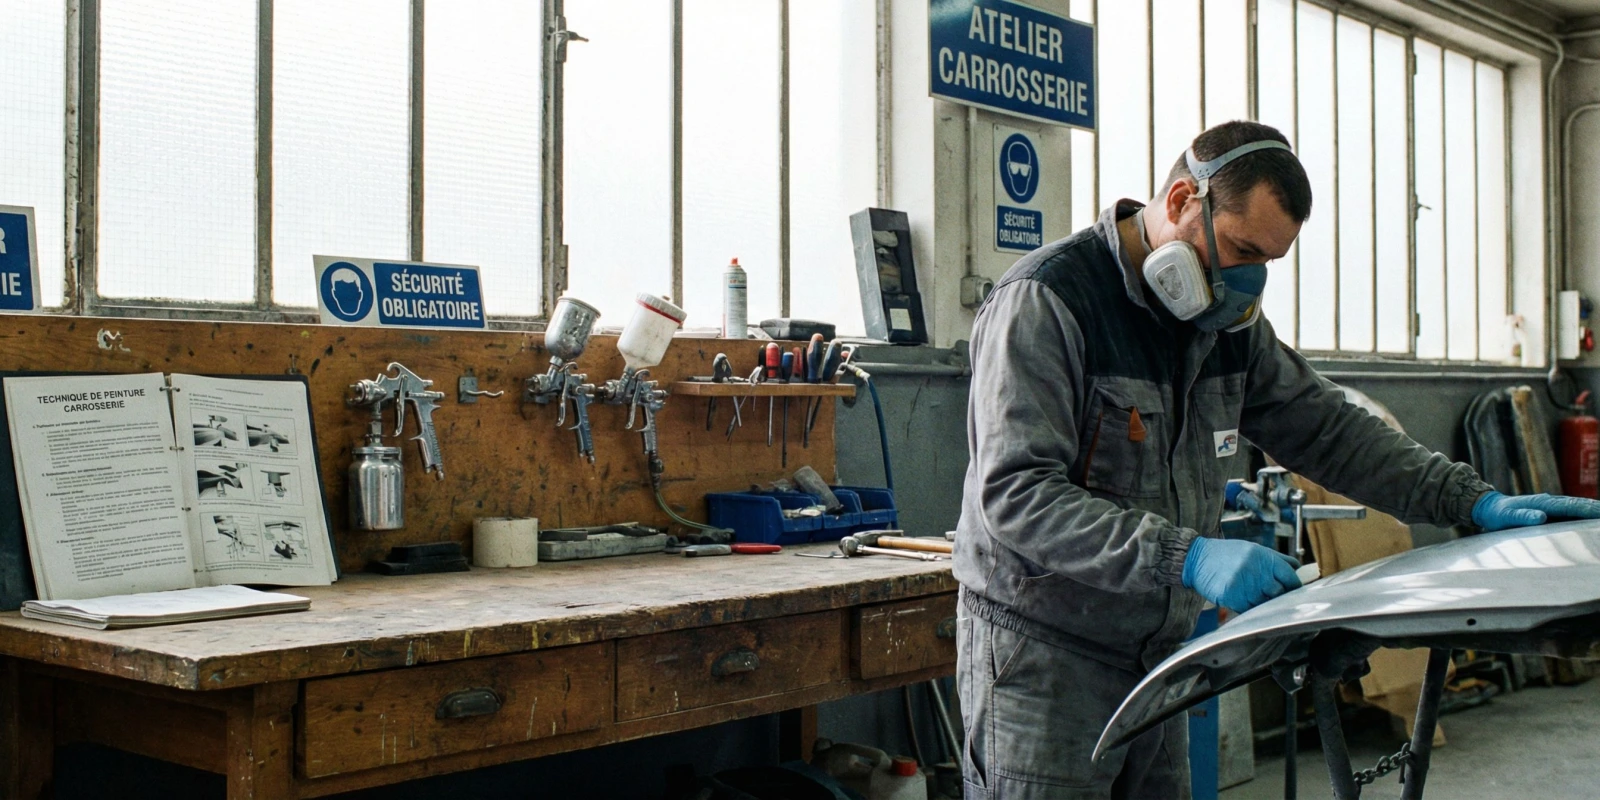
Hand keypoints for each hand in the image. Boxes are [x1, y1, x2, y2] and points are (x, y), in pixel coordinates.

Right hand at [1182, 537, 1301, 612]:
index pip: (1290, 577)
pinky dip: (1248, 607)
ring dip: (1261, 602)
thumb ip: (1277, 559)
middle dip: (1277, 595)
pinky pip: (1248, 608)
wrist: (1197, 558)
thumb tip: (1299, 570)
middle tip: (1270, 594)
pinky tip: (1241, 598)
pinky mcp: (1231, 596)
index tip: (1293, 590)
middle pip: (1279, 592)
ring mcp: (1244, 584)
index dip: (1294, 586)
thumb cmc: (1226, 553)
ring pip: (1264, 603)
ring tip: (1251, 594)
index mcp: (1264, 557)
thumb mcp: (1253, 549)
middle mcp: (1256, 570)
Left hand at [1471, 491, 1599, 531]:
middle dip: (1595, 509)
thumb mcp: (1505, 518)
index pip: (1570, 506)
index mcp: (1543, 503)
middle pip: (1578, 504)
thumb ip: (1521, 517)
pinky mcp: (1549, 510)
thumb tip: (1541, 516)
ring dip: (1591, 510)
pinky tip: (1589, 518)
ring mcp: (1550, 505)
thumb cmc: (1496, 515)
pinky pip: (1570, 511)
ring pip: (1576, 506)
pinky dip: (1582, 513)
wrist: (1487, 507)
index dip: (1588, 509)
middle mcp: (1549, 501)